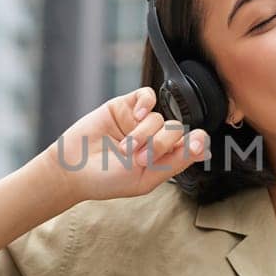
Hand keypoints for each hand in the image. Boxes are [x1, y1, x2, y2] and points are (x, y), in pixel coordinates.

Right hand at [43, 87, 209, 202]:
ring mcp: (140, 122)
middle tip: (140, 158)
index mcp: (164, 159)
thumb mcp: (145, 178)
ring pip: (159, 117)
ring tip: (124, 148)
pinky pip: (147, 95)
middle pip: (176, 130)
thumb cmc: (106, 180)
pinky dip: (146, 104)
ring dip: (144, 134)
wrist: (72, 169)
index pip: (191, 145)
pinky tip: (137, 115)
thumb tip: (203, 150)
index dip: (197, 142)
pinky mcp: (126, 107)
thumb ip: (175, 162)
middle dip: (161, 144)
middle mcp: (155, 139)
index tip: (196, 144)